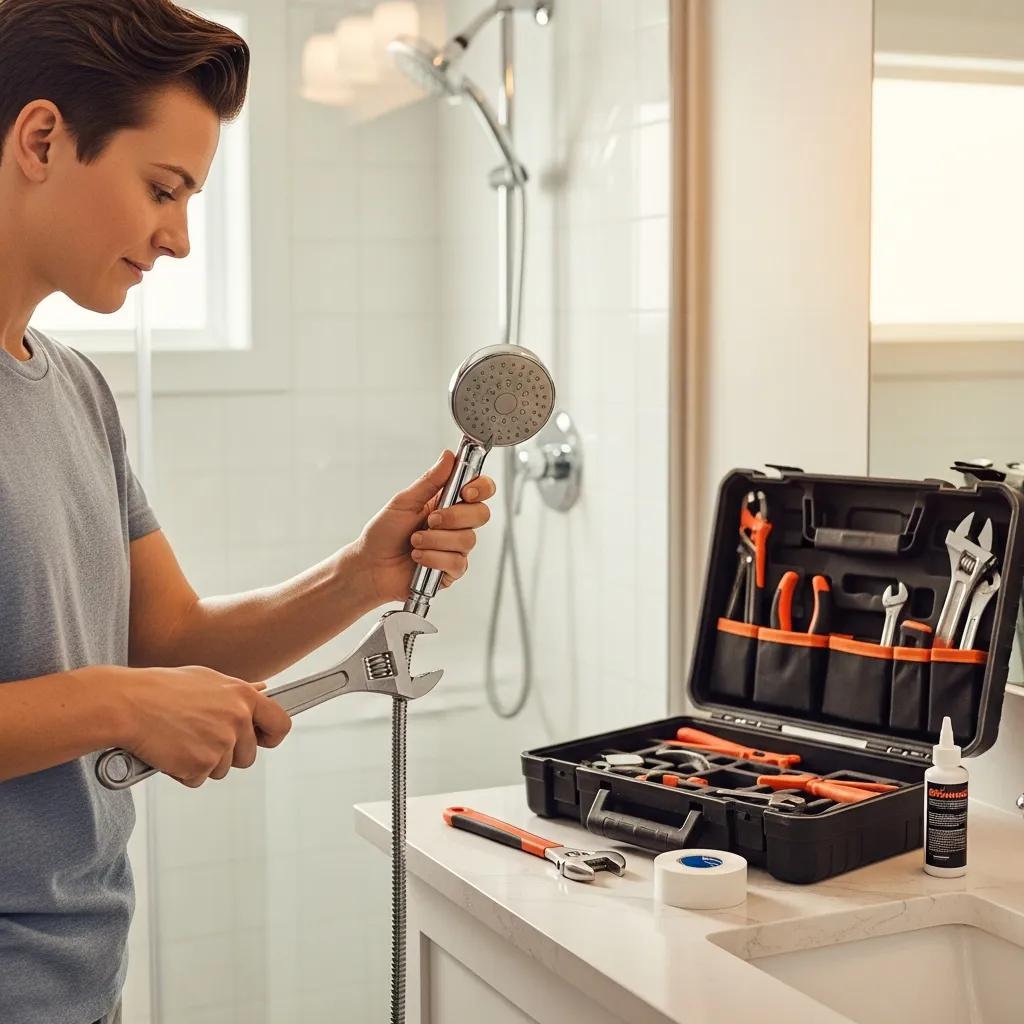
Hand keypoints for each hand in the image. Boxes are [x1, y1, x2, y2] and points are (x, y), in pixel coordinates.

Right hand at [107, 665, 292, 787]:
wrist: (126, 703)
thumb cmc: (161, 689)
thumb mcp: (207, 679)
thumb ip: (237, 691)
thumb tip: (263, 691)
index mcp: (243, 696)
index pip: (281, 724)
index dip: (271, 736)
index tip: (262, 740)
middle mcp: (237, 720)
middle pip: (248, 756)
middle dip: (228, 754)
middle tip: (200, 739)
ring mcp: (220, 744)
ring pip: (222, 770)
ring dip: (203, 762)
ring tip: (180, 738)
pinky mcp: (200, 765)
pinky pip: (197, 779)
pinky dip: (183, 771)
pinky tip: (169, 750)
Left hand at [354, 449, 496, 604]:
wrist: (370, 567)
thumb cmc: (383, 534)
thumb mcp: (404, 502)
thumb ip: (429, 481)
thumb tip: (448, 456)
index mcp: (446, 502)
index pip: (480, 489)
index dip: (481, 488)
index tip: (465, 491)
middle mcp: (455, 524)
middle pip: (481, 514)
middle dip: (455, 516)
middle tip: (431, 520)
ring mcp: (455, 547)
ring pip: (467, 539)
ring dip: (437, 540)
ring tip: (415, 542)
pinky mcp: (451, 570)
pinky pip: (457, 562)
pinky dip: (434, 558)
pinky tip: (418, 558)